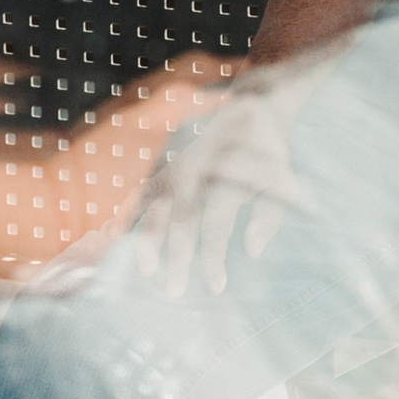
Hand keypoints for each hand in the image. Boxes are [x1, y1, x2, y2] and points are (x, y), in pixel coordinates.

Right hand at [147, 46, 340, 296]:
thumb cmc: (267, 155)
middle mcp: (197, 170)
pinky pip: (143, 189)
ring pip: (156, 206)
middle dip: (177, 258)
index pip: (215, 225)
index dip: (213, 259)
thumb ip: (269, 216)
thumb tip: (252, 251)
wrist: (249, 105)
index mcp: (227, 176)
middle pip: (182, 221)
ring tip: (145, 270)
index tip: (215, 287)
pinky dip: (129, 211)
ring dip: (149, 239)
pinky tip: (116, 235)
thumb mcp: (282, 181)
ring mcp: (176, 164)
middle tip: (175, 292)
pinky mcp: (165, 161)